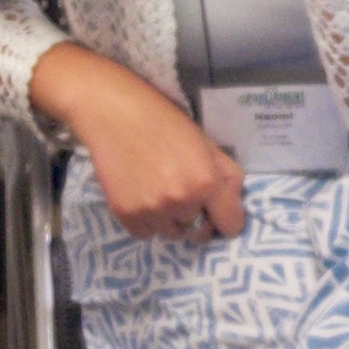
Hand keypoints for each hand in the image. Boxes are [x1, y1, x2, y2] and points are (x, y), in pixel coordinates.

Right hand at [80, 91, 247, 245]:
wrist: (115, 115)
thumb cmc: (165, 123)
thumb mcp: (208, 144)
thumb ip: (228, 178)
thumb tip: (233, 208)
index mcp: (207, 183)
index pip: (231, 226)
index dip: (226, 218)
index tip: (217, 211)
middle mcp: (182, 202)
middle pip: (199, 231)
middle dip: (195, 216)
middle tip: (182, 192)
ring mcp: (152, 212)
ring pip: (172, 233)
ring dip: (170, 220)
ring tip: (158, 190)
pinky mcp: (126, 216)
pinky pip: (146, 233)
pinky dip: (147, 221)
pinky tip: (141, 195)